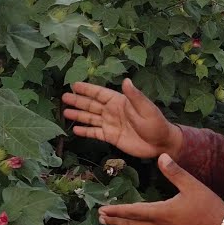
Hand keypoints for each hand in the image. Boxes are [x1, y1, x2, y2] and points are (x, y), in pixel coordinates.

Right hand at [62, 79, 182, 158]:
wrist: (160, 144)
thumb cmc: (156, 124)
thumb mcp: (146, 108)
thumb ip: (134, 96)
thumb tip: (126, 80)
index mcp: (120, 102)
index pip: (100, 94)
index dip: (87, 89)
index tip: (74, 85)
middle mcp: (112, 111)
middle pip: (91, 105)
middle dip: (78, 101)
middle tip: (64, 97)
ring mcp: (111, 124)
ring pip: (91, 118)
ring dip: (78, 115)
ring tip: (65, 113)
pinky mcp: (111, 137)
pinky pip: (95, 133)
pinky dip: (85, 131)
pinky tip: (75, 130)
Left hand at [99, 154, 223, 224]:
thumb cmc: (210, 208)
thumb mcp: (193, 186)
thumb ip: (175, 172)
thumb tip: (161, 156)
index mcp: (162, 213)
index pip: (133, 212)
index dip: (116, 211)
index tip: (102, 210)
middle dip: (115, 221)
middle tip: (101, 218)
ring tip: (116, 224)